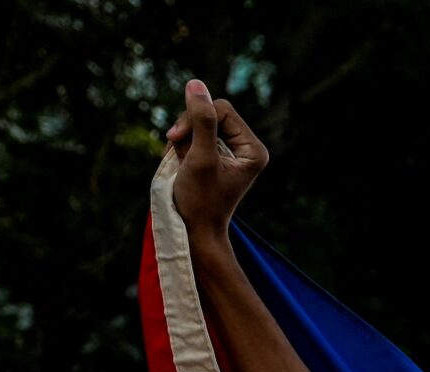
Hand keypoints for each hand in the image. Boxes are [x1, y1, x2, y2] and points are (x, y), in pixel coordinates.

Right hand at [164, 79, 267, 247]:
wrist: (195, 231)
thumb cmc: (200, 200)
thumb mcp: (199, 157)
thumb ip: (201, 121)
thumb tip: (196, 83)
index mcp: (254, 149)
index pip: (222, 108)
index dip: (196, 117)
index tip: (176, 138)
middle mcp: (248, 148)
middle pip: (212, 113)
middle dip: (189, 128)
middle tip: (176, 149)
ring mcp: (233, 151)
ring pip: (201, 123)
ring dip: (184, 137)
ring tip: (180, 161)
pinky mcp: (218, 155)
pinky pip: (196, 135)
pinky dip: (183, 145)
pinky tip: (180, 162)